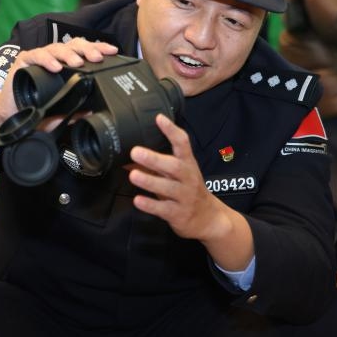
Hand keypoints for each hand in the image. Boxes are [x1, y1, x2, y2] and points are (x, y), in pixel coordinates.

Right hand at [0, 38, 118, 157]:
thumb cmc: (36, 108)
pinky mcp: (24, 61)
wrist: (11, 113)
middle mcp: (54, 57)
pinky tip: (55, 67)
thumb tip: (89, 112)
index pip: (85, 51)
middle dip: (87, 49)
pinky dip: (46, 59)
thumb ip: (73, 112)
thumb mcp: (59, 113)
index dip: (99, 48)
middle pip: (74, 46)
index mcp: (66, 64)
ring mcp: (39, 57)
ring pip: (57, 48)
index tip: (113, 51)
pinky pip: (36, 56)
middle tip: (97, 58)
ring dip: (68, 54)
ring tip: (78, 63)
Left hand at [130, 115, 252, 269]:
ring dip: (150, 181)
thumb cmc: (187, 190)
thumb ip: (154, 167)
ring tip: (133, 175)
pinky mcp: (179, 214)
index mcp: (188, 164)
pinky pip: (164, 209)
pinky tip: (138, 200)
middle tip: (136, 152)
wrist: (209, 218)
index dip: (171, 130)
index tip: (159, 118)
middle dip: (155, 159)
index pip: (183, 143)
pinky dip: (150, 205)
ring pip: (169, 188)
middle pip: (174, 166)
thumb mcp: (176, 175)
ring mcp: (185, 197)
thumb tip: (127, 161)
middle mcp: (188, 178)